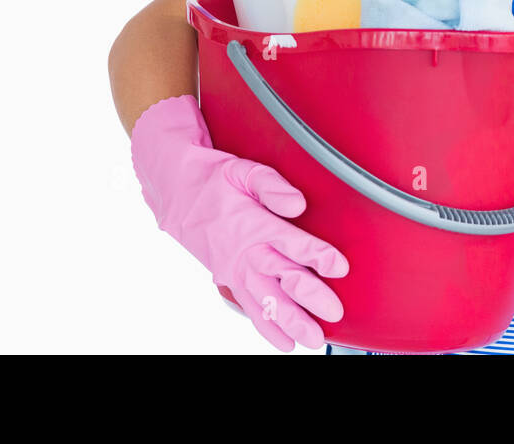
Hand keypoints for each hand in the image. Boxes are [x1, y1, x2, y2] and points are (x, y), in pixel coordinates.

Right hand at [131, 95, 348, 351]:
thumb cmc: (213, 179)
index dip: (315, 254)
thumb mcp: (242, 170)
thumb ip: (272, 185)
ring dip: (289, 322)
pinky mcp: (229, 280)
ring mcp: (235, 269)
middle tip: (332, 313)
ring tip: (313, 340)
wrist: (174, 192)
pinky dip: (266, 327)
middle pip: (278, 278)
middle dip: (307, 297)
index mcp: (251, 223)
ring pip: (264, 301)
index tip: (339, 267)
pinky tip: (285, 343)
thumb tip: (297, 204)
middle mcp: (243, 251)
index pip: (288, 242)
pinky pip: (249, 308)